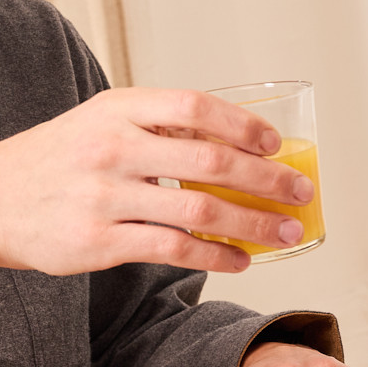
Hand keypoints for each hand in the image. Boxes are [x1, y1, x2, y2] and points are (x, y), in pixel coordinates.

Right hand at [0, 87, 316, 274]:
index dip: (244, 125)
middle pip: (210, 161)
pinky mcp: (99, 241)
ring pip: (200, 210)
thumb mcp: (105, 122)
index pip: (194, 106)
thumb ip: (163, 126)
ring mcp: (104, 196)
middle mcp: (111, 147)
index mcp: (118, 108)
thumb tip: (243, 143)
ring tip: (286, 232)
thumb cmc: (65, 158)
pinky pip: (174, 249)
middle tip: (301, 193)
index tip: (277, 145)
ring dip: (254, 224)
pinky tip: (241, 259)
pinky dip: (217, 256)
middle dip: (268, 180)